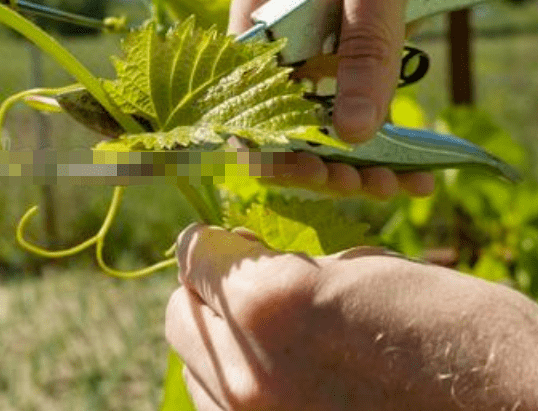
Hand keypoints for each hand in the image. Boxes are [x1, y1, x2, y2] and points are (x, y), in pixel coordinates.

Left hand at [165, 224, 537, 410]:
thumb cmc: (458, 333)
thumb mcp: (366, 272)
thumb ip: (288, 268)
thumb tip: (244, 263)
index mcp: (268, 305)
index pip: (195, 254)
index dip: (216, 243)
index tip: (235, 244)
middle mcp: (243, 373)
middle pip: (180, 313)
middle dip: (210, 292)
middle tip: (253, 287)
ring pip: (195, 368)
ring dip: (221, 342)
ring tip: (275, 338)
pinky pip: (221, 409)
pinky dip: (238, 387)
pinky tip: (285, 378)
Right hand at [229, 0, 537, 197]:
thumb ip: (366, 40)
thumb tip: (352, 134)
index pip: (242, 83)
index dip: (265, 137)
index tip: (312, 172)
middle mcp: (283, 23)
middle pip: (281, 112)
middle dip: (320, 158)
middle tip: (369, 186)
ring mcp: (320, 38)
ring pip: (321, 118)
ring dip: (355, 161)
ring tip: (401, 183)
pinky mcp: (356, 47)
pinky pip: (357, 104)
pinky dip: (382, 141)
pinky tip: (413, 169)